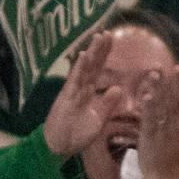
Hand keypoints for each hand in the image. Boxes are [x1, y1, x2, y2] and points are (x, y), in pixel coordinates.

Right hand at [42, 29, 118, 162]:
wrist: (60, 147)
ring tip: (99, 37)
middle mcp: (81, 87)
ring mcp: (73, 90)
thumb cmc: (77, 134)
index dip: (105, 55)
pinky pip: (74, 80)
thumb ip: (107, 104)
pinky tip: (84, 55)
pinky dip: (79, 67)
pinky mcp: (67, 97)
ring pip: (84, 68)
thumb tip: (118, 88)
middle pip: (92, 64)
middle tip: (108, 32)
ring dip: (92, 52)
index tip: (112, 40)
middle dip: (100, 48)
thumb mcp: (98, 119)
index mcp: (89, 92)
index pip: (99, 69)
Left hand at [131, 59, 178, 178]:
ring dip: (158, 92)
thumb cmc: (175, 150)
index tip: (178, 67)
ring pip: (162, 109)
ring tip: (154, 75)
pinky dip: (149, 110)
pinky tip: (146, 97)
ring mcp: (163, 132)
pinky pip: (150, 122)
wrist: (169, 177)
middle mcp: (175, 125)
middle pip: (173, 102)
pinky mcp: (150, 139)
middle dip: (169, 84)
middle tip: (164, 66)